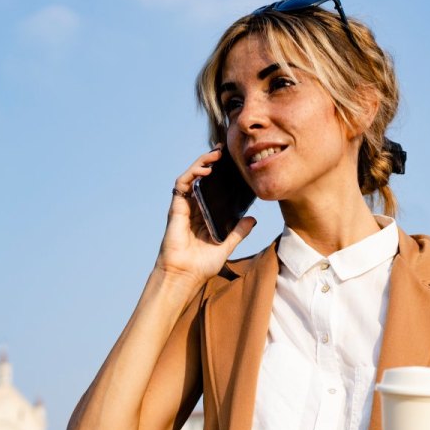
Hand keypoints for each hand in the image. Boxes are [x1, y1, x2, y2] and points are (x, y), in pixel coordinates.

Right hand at [155, 146, 256, 286]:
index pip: (211, 188)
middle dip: (211, 163)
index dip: (218, 175)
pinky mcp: (176, 209)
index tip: (231, 164)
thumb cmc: (201, 265)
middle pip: (200, 178)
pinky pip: (181, 185)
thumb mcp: (226, 245)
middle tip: (224, 152)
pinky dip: (191, 174)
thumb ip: (238, 232)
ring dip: (202, 163)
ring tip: (215, 156)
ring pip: (191, 177)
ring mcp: (183, 208)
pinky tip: (204, 170)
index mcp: (203, 215)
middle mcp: (193, 209)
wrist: (185, 276)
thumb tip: (253, 219)